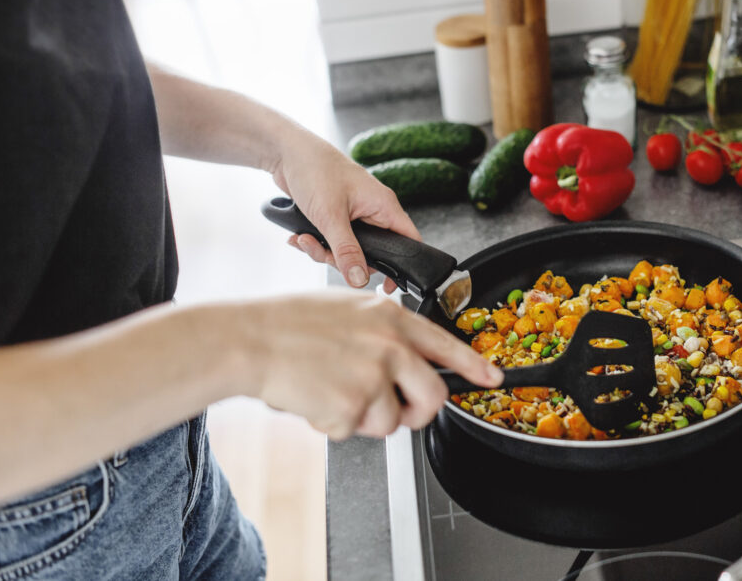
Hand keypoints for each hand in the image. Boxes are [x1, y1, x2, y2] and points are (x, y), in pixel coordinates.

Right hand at [231, 290, 502, 438]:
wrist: (249, 339)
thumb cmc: (288, 323)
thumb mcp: (347, 310)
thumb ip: (383, 330)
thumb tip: (407, 357)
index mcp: (390, 318)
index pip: (445, 345)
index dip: (473, 366)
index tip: (491, 378)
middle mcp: (389, 346)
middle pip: (432, 396)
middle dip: (418, 412)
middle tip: (397, 411)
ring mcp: (373, 376)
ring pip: (389, 421)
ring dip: (362, 417)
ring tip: (330, 390)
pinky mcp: (352, 406)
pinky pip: (353, 430)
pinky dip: (332, 424)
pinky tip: (313, 397)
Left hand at [270, 128, 416, 290]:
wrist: (285, 152)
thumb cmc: (315, 170)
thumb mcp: (330, 216)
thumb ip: (346, 251)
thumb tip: (360, 280)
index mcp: (383, 206)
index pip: (408, 241)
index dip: (402, 266)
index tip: (387, 286)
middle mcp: (372, 211)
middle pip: (371, 252)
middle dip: (344, 259)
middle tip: (325, 254)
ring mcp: (353, 214)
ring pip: (347, 249)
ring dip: (322, 251)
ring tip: (303, 239)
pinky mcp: (334, 216)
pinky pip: (331, 241)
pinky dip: (314, 242)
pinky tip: (298, 236)